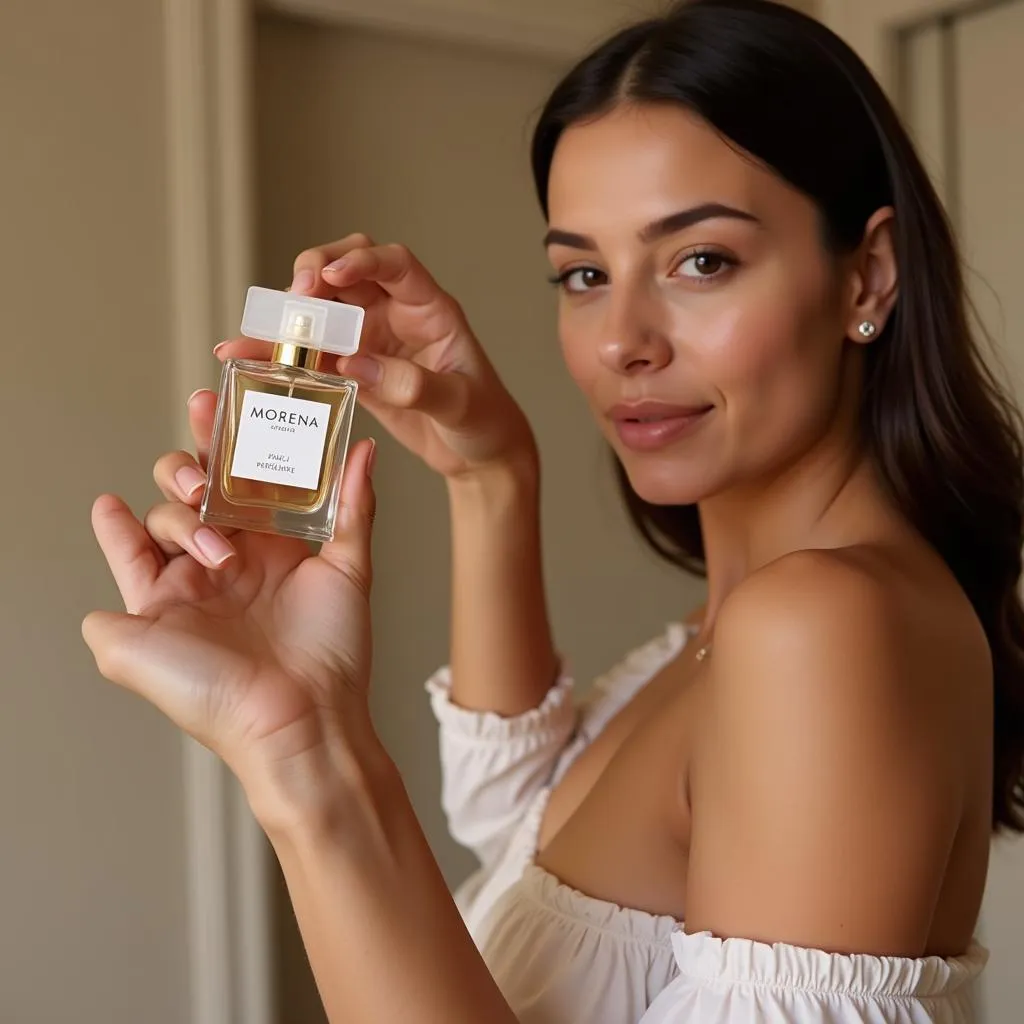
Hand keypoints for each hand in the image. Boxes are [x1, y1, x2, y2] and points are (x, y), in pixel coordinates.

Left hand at [82, 391, 385, 829]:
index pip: (146, 541)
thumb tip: (96, 605)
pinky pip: (350, 514)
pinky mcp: (337, 567)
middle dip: (185, 475)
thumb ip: (103, 621)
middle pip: (200, 500)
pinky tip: (351, 451)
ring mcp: (284, 565)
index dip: (124, 519)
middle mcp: (229, 571)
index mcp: (180, 591)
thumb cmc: (213, 696)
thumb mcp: (129, 657)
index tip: (109, 502)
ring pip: (264, 490)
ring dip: (247, 455)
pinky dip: (357, 480)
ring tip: (227, 428)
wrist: (293, 724)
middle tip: (195, 480)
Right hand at [215, 234, 537, 481]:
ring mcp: (371, 342)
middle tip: (295, 297)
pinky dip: (282, 354)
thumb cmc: (485, 422)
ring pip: (322, 310)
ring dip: (289, 314)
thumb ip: (415, 385)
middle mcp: (396, 316)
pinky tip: (247, 358)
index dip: (361, 260)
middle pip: (347, 272)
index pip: (394, 265)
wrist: (480, 457)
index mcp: (430, 309)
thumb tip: (357, 366)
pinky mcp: (354, 372)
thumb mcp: (460, 404)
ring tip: (256, 329)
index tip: (333, 277)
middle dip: (315, 273)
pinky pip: (313, 354)